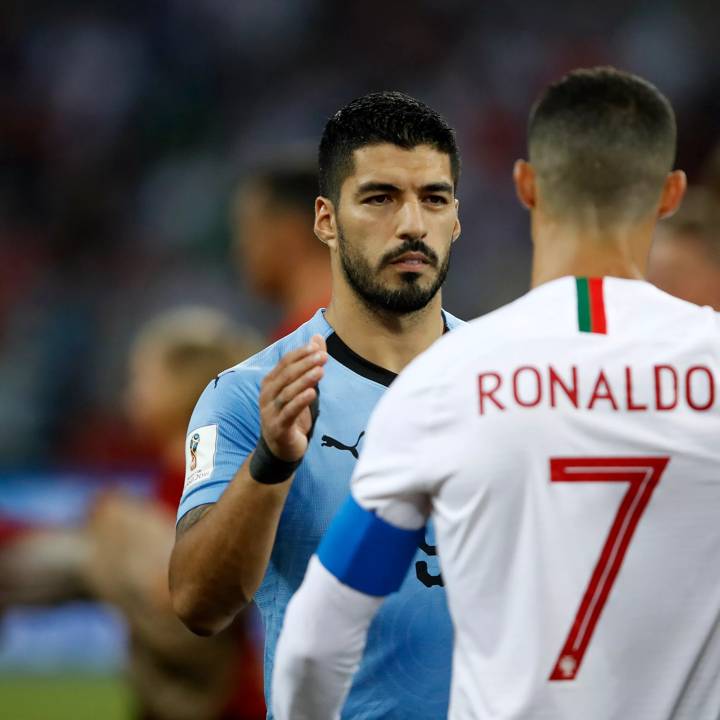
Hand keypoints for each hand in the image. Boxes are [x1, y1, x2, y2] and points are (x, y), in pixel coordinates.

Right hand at [259, 334, 326, 461]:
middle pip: (286, 376)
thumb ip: (309, 363)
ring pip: (287, 393)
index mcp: (270, 383)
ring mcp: (270, 412)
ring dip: (304, 381)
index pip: (285, 363)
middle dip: (305, 364)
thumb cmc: (291, 413)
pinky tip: (312, 393)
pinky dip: (300, 401)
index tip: (317, 347)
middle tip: (323, 357)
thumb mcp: (302, 387)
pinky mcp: (278, 428)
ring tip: (320, 371)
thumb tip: (317, 337)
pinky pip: (289, 412)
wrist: (281, 449)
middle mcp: (267, 395)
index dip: (300, 354)